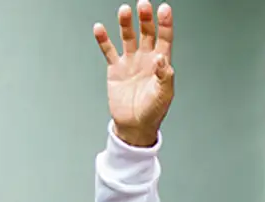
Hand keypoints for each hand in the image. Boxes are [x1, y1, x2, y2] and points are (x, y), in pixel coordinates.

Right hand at [93, 2, 174, 146]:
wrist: (134, 125)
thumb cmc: (153, 112)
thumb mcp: (163, 95)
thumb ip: (164, 76)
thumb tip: (162, 58)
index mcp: (161, 64)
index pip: (164, 39)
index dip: (165, 24)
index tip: (164, 9)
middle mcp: (146, 58)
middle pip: (146, 33)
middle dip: (145, 18)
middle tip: (143, 5)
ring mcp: (130, 62)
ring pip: (127, 37)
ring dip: (125, 23)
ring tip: (124, 10)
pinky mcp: (115, 69)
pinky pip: (109, 51)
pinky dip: (104, 40)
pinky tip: (99, 28)